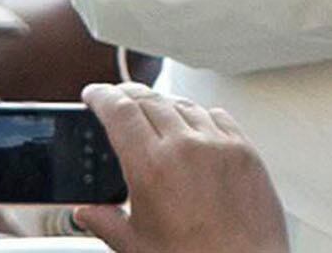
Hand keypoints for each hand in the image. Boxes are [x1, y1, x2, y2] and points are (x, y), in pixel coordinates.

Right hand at [74, 84, 289, 252]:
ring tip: (152, 113)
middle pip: (150, 101)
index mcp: (151, 167)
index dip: (102, 97)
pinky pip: (217, 117)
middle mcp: (186, 146)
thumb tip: (86, 213)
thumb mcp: (136, 246)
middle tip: (116, 99)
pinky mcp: (244, 150)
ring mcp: (218, 144)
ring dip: (163, 104)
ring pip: (184, 106)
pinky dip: (198, 116)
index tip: (94, 94)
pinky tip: (193, 127)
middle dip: (128, 95)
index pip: (120, 112)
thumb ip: (106, 223)